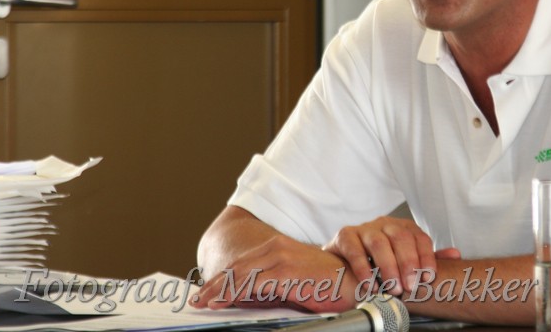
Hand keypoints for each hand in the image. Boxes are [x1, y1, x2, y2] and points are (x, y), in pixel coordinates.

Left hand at [191, 232, 358, 312]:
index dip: (221, 278)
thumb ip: (270, 284)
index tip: (205, 292)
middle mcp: (277, 247)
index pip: (242, 263)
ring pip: (240, 274)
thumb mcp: (292, 281)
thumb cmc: (325, 284)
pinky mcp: (286, 271)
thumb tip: (244, 297)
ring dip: (219, 289)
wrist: (353, 281)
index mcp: (277, 246)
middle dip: (214, 284)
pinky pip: (253, 283)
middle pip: (237, 267)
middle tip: (197, 300)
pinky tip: (224, 302)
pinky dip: (234, 292)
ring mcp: (281, 258)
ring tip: (204, 303)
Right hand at [323, 216, 460, 296]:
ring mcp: (364, 228)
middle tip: (410, 286)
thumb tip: (456, 255)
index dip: (426, 257)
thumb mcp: (404, 258)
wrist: (343, 258)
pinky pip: (355, 250)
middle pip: (400, 238)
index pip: (420, 238)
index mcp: (403, 227)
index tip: (428, 277)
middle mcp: (385, 224)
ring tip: (392, 288)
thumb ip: (427, 258)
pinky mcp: (345, 236)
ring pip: (379, 242)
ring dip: (388, 267)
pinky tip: (370, 285)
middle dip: (408, 264)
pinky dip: (363, 269)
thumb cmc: (378, 259)